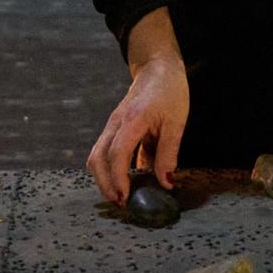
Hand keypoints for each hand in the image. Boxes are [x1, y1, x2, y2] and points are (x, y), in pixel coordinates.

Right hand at [86, 58, 188, 202]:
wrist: (157, 69)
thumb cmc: (170, 92)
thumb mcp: (176, 123)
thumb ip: (168, 153)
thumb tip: (165, 183)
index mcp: (132, 120)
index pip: (117, 153)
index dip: (119, 178)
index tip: (126, 198)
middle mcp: (115, 123)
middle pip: (97, 157)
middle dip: (104, 183)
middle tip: (120, 203)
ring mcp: (112, 125)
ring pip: (96, 155)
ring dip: (103, 178)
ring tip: (119, 196)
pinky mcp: (114, 128)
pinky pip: (104, 151)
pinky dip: (108, 169)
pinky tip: (124, 181)